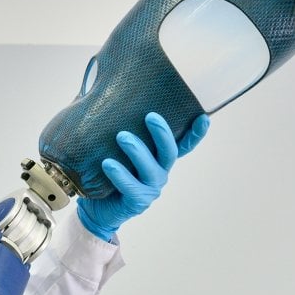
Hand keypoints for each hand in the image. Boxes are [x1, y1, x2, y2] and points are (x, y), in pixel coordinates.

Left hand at [77, 112, 209, 240]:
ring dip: (138, 152)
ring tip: (121, 137)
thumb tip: (91, 88)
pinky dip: (121, 175)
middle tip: (150, 117)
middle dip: (162, 134)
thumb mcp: (107, 143)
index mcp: (156, 156)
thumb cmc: (101, 170)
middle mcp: (158, 171)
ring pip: (151, 170)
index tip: (203, 118)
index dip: (195, 133)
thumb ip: (107, 121)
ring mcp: (149, 188)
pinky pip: (131, 188)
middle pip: (169, 152)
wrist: (91, 206)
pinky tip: (108, 164)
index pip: (182, 144)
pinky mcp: (136, 202)